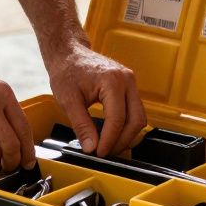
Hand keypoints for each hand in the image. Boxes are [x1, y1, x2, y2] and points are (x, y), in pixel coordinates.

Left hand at [46, 39, 145, 156]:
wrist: (69, 53)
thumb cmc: (67, 70)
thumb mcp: (68, 100)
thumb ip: (81, 125)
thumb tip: (91, 147)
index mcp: (112, 81)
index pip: (117, 119)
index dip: (109, 140)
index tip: (99, 153)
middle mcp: (127, 80)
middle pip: (136, 120)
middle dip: (122, 141)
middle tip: (105, 152)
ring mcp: (131, 82)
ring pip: (139, 117)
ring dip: (126, 135)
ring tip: (108, 145)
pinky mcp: (129, 87)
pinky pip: (135, 111)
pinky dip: (126, 125)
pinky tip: (112, 134)